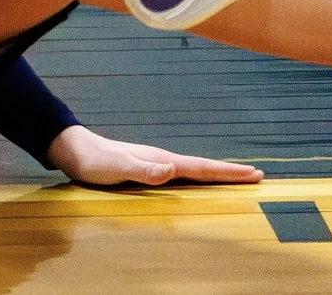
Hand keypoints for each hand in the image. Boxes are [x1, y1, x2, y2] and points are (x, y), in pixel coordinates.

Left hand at [48, 125, 263, 187]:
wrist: (73, 150)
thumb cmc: (94, 161)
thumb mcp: (117, 168)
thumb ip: (144, 170)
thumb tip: (173, 169)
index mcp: (161, 160)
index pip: (201, 168)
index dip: (227, 172)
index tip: (254, 174)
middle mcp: (162, 160)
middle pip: (204, 168)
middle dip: (231, 172)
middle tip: (258, 176)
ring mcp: (156, 164)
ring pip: (194, 171)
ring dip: (216, 174)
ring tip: (237, 178)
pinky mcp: (147, 170)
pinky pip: (181, 176)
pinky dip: (197, 178)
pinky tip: (197, 181)